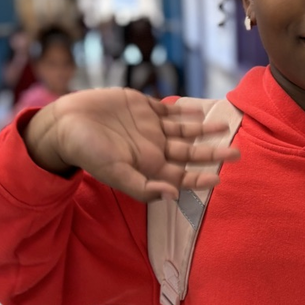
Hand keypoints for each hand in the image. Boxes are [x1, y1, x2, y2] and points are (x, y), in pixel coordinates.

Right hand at [23, 88, 239, 200]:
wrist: (65, 125)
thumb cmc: (88, 153)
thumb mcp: (115, 173)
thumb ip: (143, 187)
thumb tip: (173, 196)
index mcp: (150, 167)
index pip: (183, 175)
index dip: (201, 178)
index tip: (221, 178)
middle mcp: (154, 148)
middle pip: (191, 153)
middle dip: (213, 153)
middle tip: (238, 153)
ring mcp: (150, 127)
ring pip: (185, 130)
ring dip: (205, 129)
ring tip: (226, 126)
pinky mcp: (142, 107)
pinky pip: (169, 110)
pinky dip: (186, 110)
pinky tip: (201, 110)